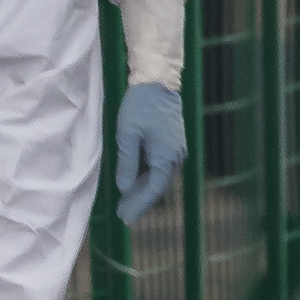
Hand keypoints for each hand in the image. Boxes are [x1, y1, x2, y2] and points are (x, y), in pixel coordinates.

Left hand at [114, 82, 186, 221]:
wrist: (158, 80)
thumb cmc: (141, 106)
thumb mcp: (127, 136)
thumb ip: (127, 164)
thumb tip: (125, 188)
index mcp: (167, 158)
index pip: (153, 190)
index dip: (138, 205)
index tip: (125, 218)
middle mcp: (176, 158)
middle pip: (158, 186)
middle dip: (140, 200)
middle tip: (123, 215)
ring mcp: (176, 150)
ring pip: (159, 177)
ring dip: (144, 189)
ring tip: (126, 201)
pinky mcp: (172, 142)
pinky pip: (160, 166)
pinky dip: (147, 176)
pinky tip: (136, 180)